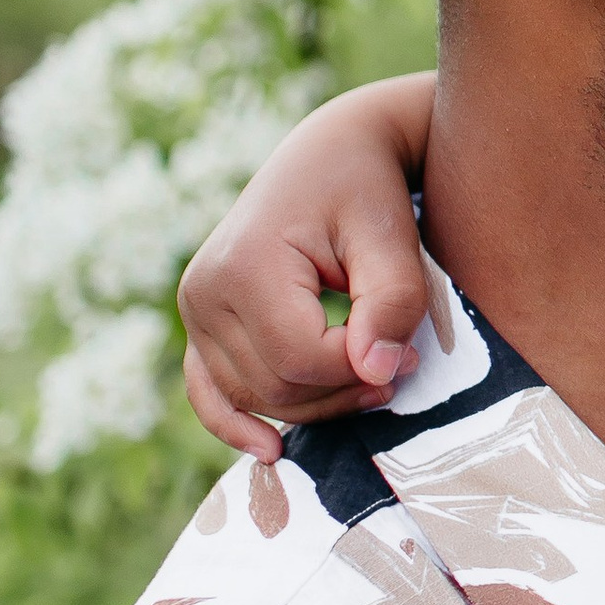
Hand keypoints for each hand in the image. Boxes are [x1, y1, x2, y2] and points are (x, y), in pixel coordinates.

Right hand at [178, 77, 437, 460]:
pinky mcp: (200, 321)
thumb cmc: (367, 191)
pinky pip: (208, 390)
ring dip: (316, 403)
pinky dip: (236, 422)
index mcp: (244, 266)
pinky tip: (270, 451)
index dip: (360, 371)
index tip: (410, 352)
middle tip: (403, 370)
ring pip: (254, 397)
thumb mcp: (391, 237)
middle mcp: (203, 291)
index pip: (302, 360)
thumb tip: (376, 373)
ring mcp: (194, 309)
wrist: (332, 154)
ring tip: (373, 379)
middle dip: (344, 391)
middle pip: (276, 386)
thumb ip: (392, 303)